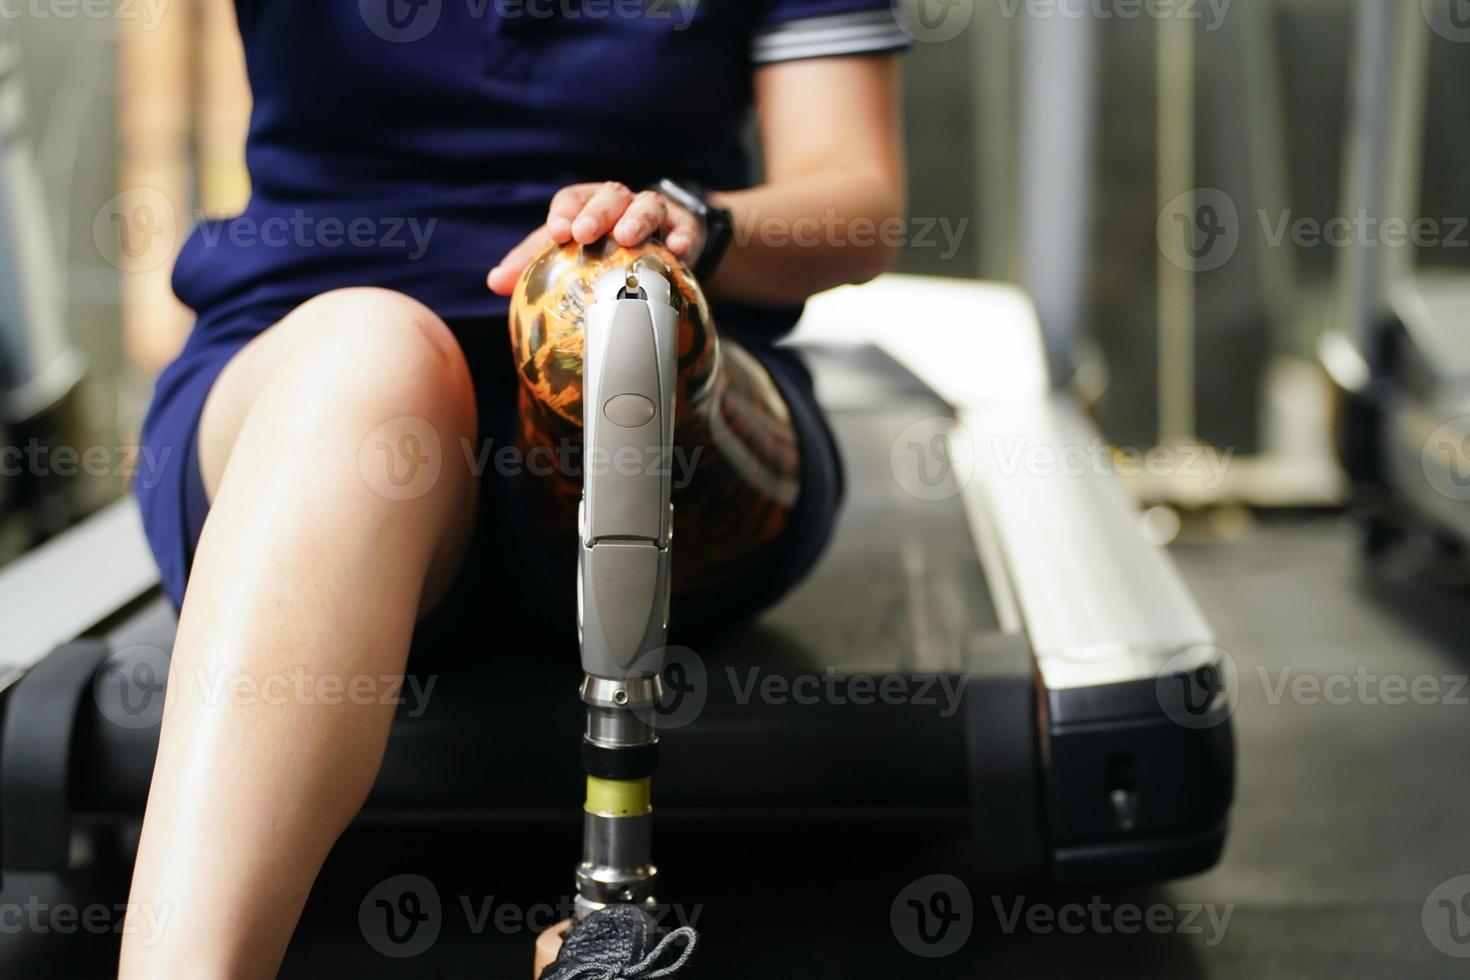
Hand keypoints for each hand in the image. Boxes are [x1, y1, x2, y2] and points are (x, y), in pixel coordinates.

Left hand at [487, 181, 704, 295]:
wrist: (661, 245)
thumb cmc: (606, 249)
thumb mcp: (570, 251)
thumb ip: (533, 263)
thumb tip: (494, 282)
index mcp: (589, 204)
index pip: (572, 199)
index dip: (564, 212)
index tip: (557, 232)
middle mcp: (620, 202)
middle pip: (608, 197)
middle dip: (595, 213)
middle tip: (583, 233)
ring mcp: (654, 211)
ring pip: (646, 205)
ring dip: (637, 219)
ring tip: (628, 237)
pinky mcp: (683, 227)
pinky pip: (684, 228)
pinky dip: (681, 236)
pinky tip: (678, 249)